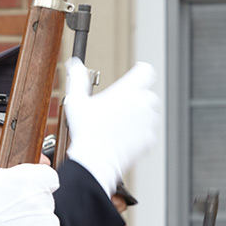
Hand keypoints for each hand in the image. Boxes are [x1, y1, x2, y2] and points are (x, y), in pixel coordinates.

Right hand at [65, 58, 158, 196]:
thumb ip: (78, 79)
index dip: (141, 72)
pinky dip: (141, 133)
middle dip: (138, 98)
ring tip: (122, 123)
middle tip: (122, 106)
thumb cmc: (86, 132)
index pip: (146, 71)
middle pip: (148, 93)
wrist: (95, 160)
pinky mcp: (150, 139)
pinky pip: (149, 132)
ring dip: (141, 115)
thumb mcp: (76, 101)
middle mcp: (142, 103)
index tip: (136, 75)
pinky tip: (125, 136)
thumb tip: (75, 65)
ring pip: (151, 113)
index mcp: (127, 90)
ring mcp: (148, 122)